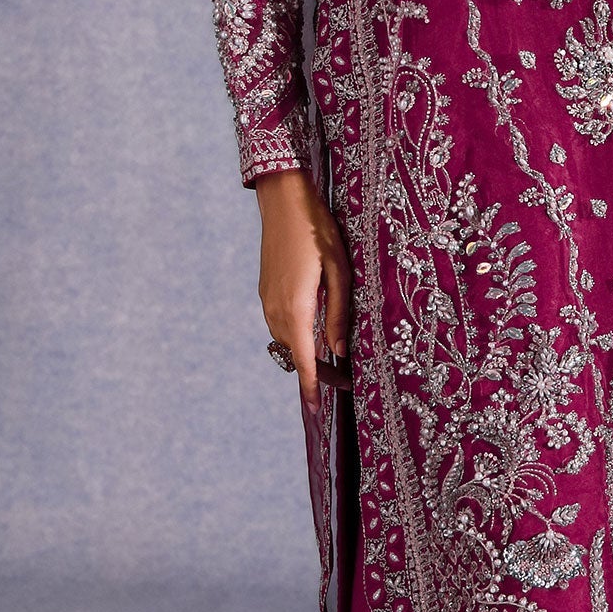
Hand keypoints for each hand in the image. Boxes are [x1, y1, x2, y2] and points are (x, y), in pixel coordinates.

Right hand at [255, 169, 351, 405]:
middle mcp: (276, 310)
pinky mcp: (267, 292)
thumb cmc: (317, 230)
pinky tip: (316, 333)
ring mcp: (268, 301)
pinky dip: (297, 337)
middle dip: (318, 372)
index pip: (304, 360)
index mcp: (296, 308)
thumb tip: (338, 349)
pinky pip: (282, 325)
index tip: (318, 410)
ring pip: (287, 340)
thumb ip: (338, 312)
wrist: (283, 201)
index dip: (313, 386)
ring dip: (307, 354)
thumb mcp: (338, 270)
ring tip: (334, 361)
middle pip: (296, 355)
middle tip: (345, 381)